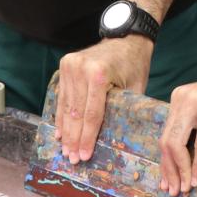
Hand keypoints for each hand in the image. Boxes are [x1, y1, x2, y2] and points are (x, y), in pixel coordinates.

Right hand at [56, 37, 153, 163]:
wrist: (126, 37)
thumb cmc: (135, 65)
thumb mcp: (136, 88)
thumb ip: (124, 111)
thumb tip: (118, 142)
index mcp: (99, 74)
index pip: (91, 114)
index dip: (87, 138)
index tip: (84, 156)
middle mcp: (81, 68)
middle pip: (76, 113)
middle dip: (74, 139)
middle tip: (73, 159)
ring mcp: (70, 65)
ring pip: (66, 106)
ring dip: (66, 131)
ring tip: (66, 150)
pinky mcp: (65, 65)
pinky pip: (62, 96)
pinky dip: (61, 116)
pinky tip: (60, 132)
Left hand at [159, 66, 196, 195]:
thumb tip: (194, 170)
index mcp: (181, 100)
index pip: (167, 135)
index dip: (166, 162)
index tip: (167, 181)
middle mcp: (182, 99)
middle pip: (167, 141)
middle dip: (170, 170)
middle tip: (174, 191)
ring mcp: (194, 103)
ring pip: (177, 144)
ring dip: (181, 171)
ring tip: (185, 188)